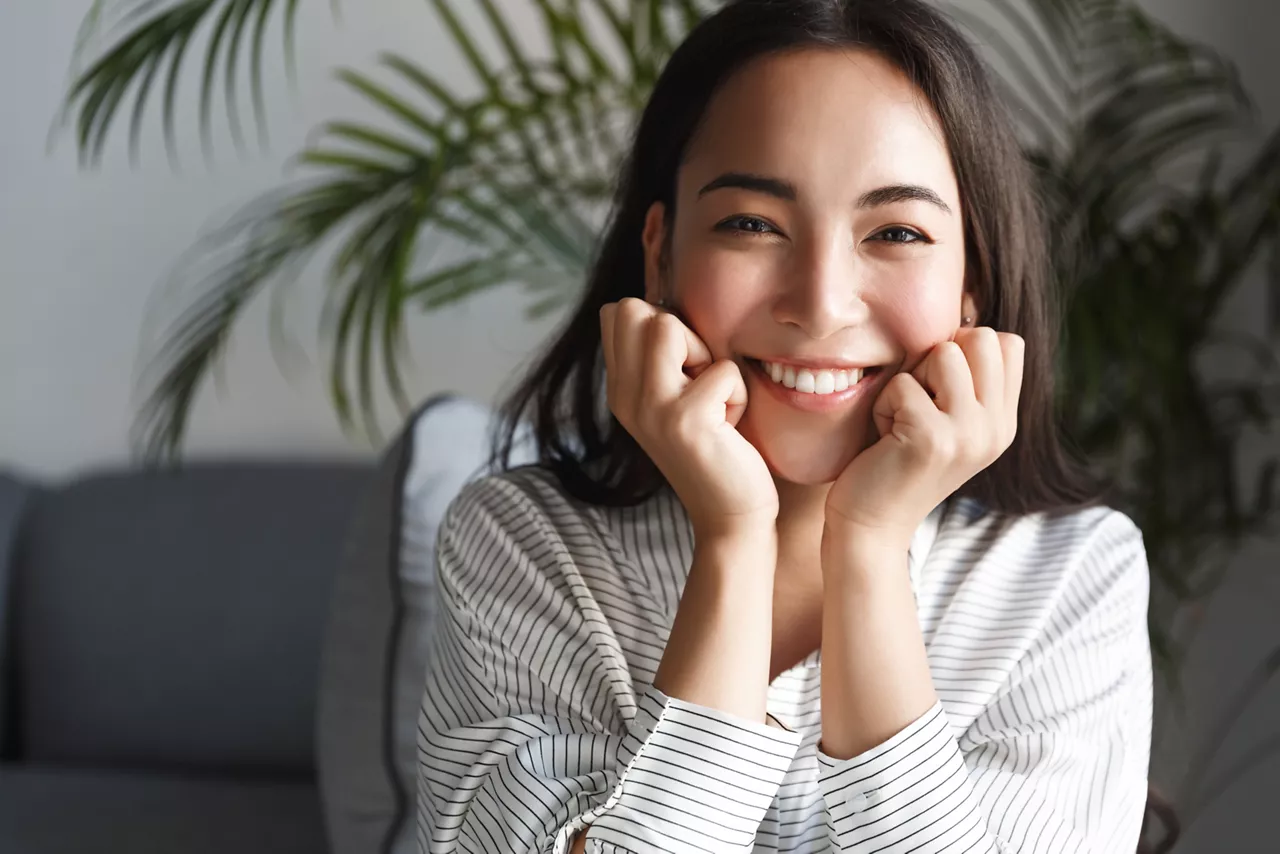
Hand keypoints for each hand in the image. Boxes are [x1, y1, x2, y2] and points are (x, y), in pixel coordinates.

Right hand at [600, 298, 777, 538]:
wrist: (730, 516)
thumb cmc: (717, 448)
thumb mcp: (675, 399)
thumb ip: (660, 359)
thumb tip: (663, 303)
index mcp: (620, 389)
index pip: (617, 312)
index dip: (660, 324)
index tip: (683, 369)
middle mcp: (624, 397)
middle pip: (634, 309)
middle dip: (680, 333)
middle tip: (698, 381)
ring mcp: (650, 409)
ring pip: (665, 326)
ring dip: (706, 357)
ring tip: (711, 398)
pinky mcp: (684, 421)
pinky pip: (722, 369)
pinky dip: (738, 394)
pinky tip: (729, 427)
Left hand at [823, 327, 1024, 552]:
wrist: (871, 526)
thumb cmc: (894, 462)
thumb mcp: (944, 420)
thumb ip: (965, 380)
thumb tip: (968, 311)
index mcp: (1004, 422)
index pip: (1008, 343)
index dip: (963, 349)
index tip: (936, 389)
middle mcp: (997, 428)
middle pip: (982, 337)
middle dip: (937, 359)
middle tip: (917, 403)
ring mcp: (969, 434)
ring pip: (944, 352)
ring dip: (909, 381)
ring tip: (901, 420)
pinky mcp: (933, 438)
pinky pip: (903, 384)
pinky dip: (884, 404)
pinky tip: (885, 438)